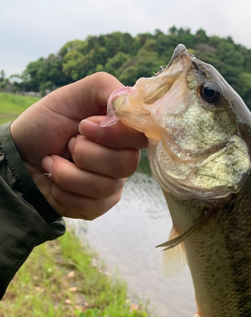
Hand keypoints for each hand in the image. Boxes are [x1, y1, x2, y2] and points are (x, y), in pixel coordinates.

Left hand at [10, 73, 147, 219]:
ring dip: (68, 173)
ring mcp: (114, 184)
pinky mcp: (100, 206)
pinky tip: (55, 180)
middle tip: (68, 143)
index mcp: (123, 130)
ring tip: (54, 162)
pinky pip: (91, 205)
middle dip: (85, 153)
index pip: (141, 135)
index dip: (114, 134)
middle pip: (127, 164)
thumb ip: (105, 88)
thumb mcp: (72, 94)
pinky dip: (63, 191)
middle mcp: (124, 157)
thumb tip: (130, 104)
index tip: (84, 126)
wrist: (21, 156)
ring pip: (105, 186)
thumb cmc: (47, 124)